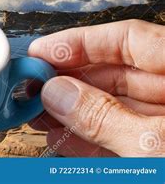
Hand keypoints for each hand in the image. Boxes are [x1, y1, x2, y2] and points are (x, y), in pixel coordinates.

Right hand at [28, 19, 163, 156]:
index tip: (42, 52)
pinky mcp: (162, 147)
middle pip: (116, 72)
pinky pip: (125, 135)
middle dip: (70, 81)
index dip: (79, 43)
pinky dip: (93, 137)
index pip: (127, 38)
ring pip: (116, 106)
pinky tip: (63, 138)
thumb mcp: (155, 144)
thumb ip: (105, 116)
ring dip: (73, 112)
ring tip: (39, 114)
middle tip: (34, 87)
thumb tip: (58, 94)